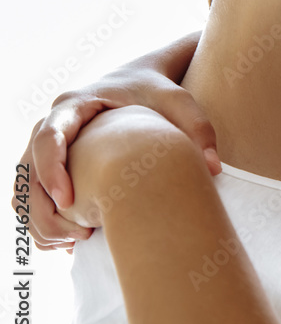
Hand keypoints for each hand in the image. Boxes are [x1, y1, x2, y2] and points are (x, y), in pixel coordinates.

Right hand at [11, 32, 216, 251]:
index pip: (47, 137)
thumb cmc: (158, 90)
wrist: (143, 81)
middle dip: (44, 208)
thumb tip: (214, 168)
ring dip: (41, 219)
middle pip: (26, 170)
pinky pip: (30, 197)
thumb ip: (197, 127)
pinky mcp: (50, 164)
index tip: (69, 202)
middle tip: (79, 235)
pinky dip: (43, 221)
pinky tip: (72, 242)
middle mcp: (52, 123)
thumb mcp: (179, 100)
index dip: (51, 171)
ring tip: (78, 242)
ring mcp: (46, 146)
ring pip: (23, 189)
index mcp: (74, 104)